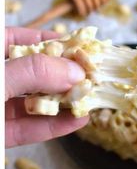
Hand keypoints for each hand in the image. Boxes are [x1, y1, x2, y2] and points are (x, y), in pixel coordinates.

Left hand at [5, 28, 88, 147]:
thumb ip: (33, 73)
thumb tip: (74, 71)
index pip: (14, 39)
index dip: (45, 40)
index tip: (76, 44)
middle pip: (28, 72)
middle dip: (59, 73)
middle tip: (90, 74)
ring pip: (30, 102)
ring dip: (60, 102)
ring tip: (89, 98)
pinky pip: (26, 129)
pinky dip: (50, 126)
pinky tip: (75, 121)